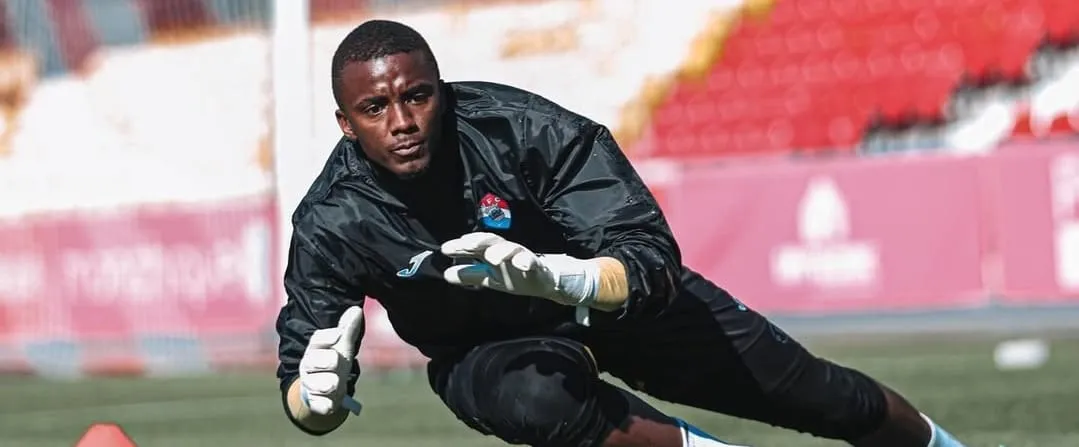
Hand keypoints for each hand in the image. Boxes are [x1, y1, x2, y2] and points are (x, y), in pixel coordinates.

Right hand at [298, 306, 363, 415]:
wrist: (328, 390)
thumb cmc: (334, 362)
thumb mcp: (342, 346)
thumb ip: (348, 329)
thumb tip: (356, 310)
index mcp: (315, 349)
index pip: (317, 340)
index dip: (327, 336)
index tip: (338, 334)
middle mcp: (309, 365)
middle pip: (314, 360)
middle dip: (327, 361)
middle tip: (334, 362)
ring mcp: (310, 384)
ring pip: (316, 383)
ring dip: (328, 383)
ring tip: (333, 383)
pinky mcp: (314, 402)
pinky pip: (318, 404)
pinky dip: (324, 405)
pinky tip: (330, 405)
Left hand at [440, 232, 597, 306]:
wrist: (554, 281)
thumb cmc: (521, 277)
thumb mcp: (494, 279)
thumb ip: (472, 275)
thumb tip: (446, 274)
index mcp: (496, 257)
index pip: (476, 248)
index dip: (462, 247)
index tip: (445, 249)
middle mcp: (508, 253)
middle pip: (492, 242)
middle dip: (478, 242)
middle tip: (464, 244)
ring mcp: (524, 257)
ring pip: (512, 249)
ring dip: (502, 251)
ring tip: (492, 258)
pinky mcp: (539, 266)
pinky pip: (533, 262)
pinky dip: (528, 262)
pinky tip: (523, 264)